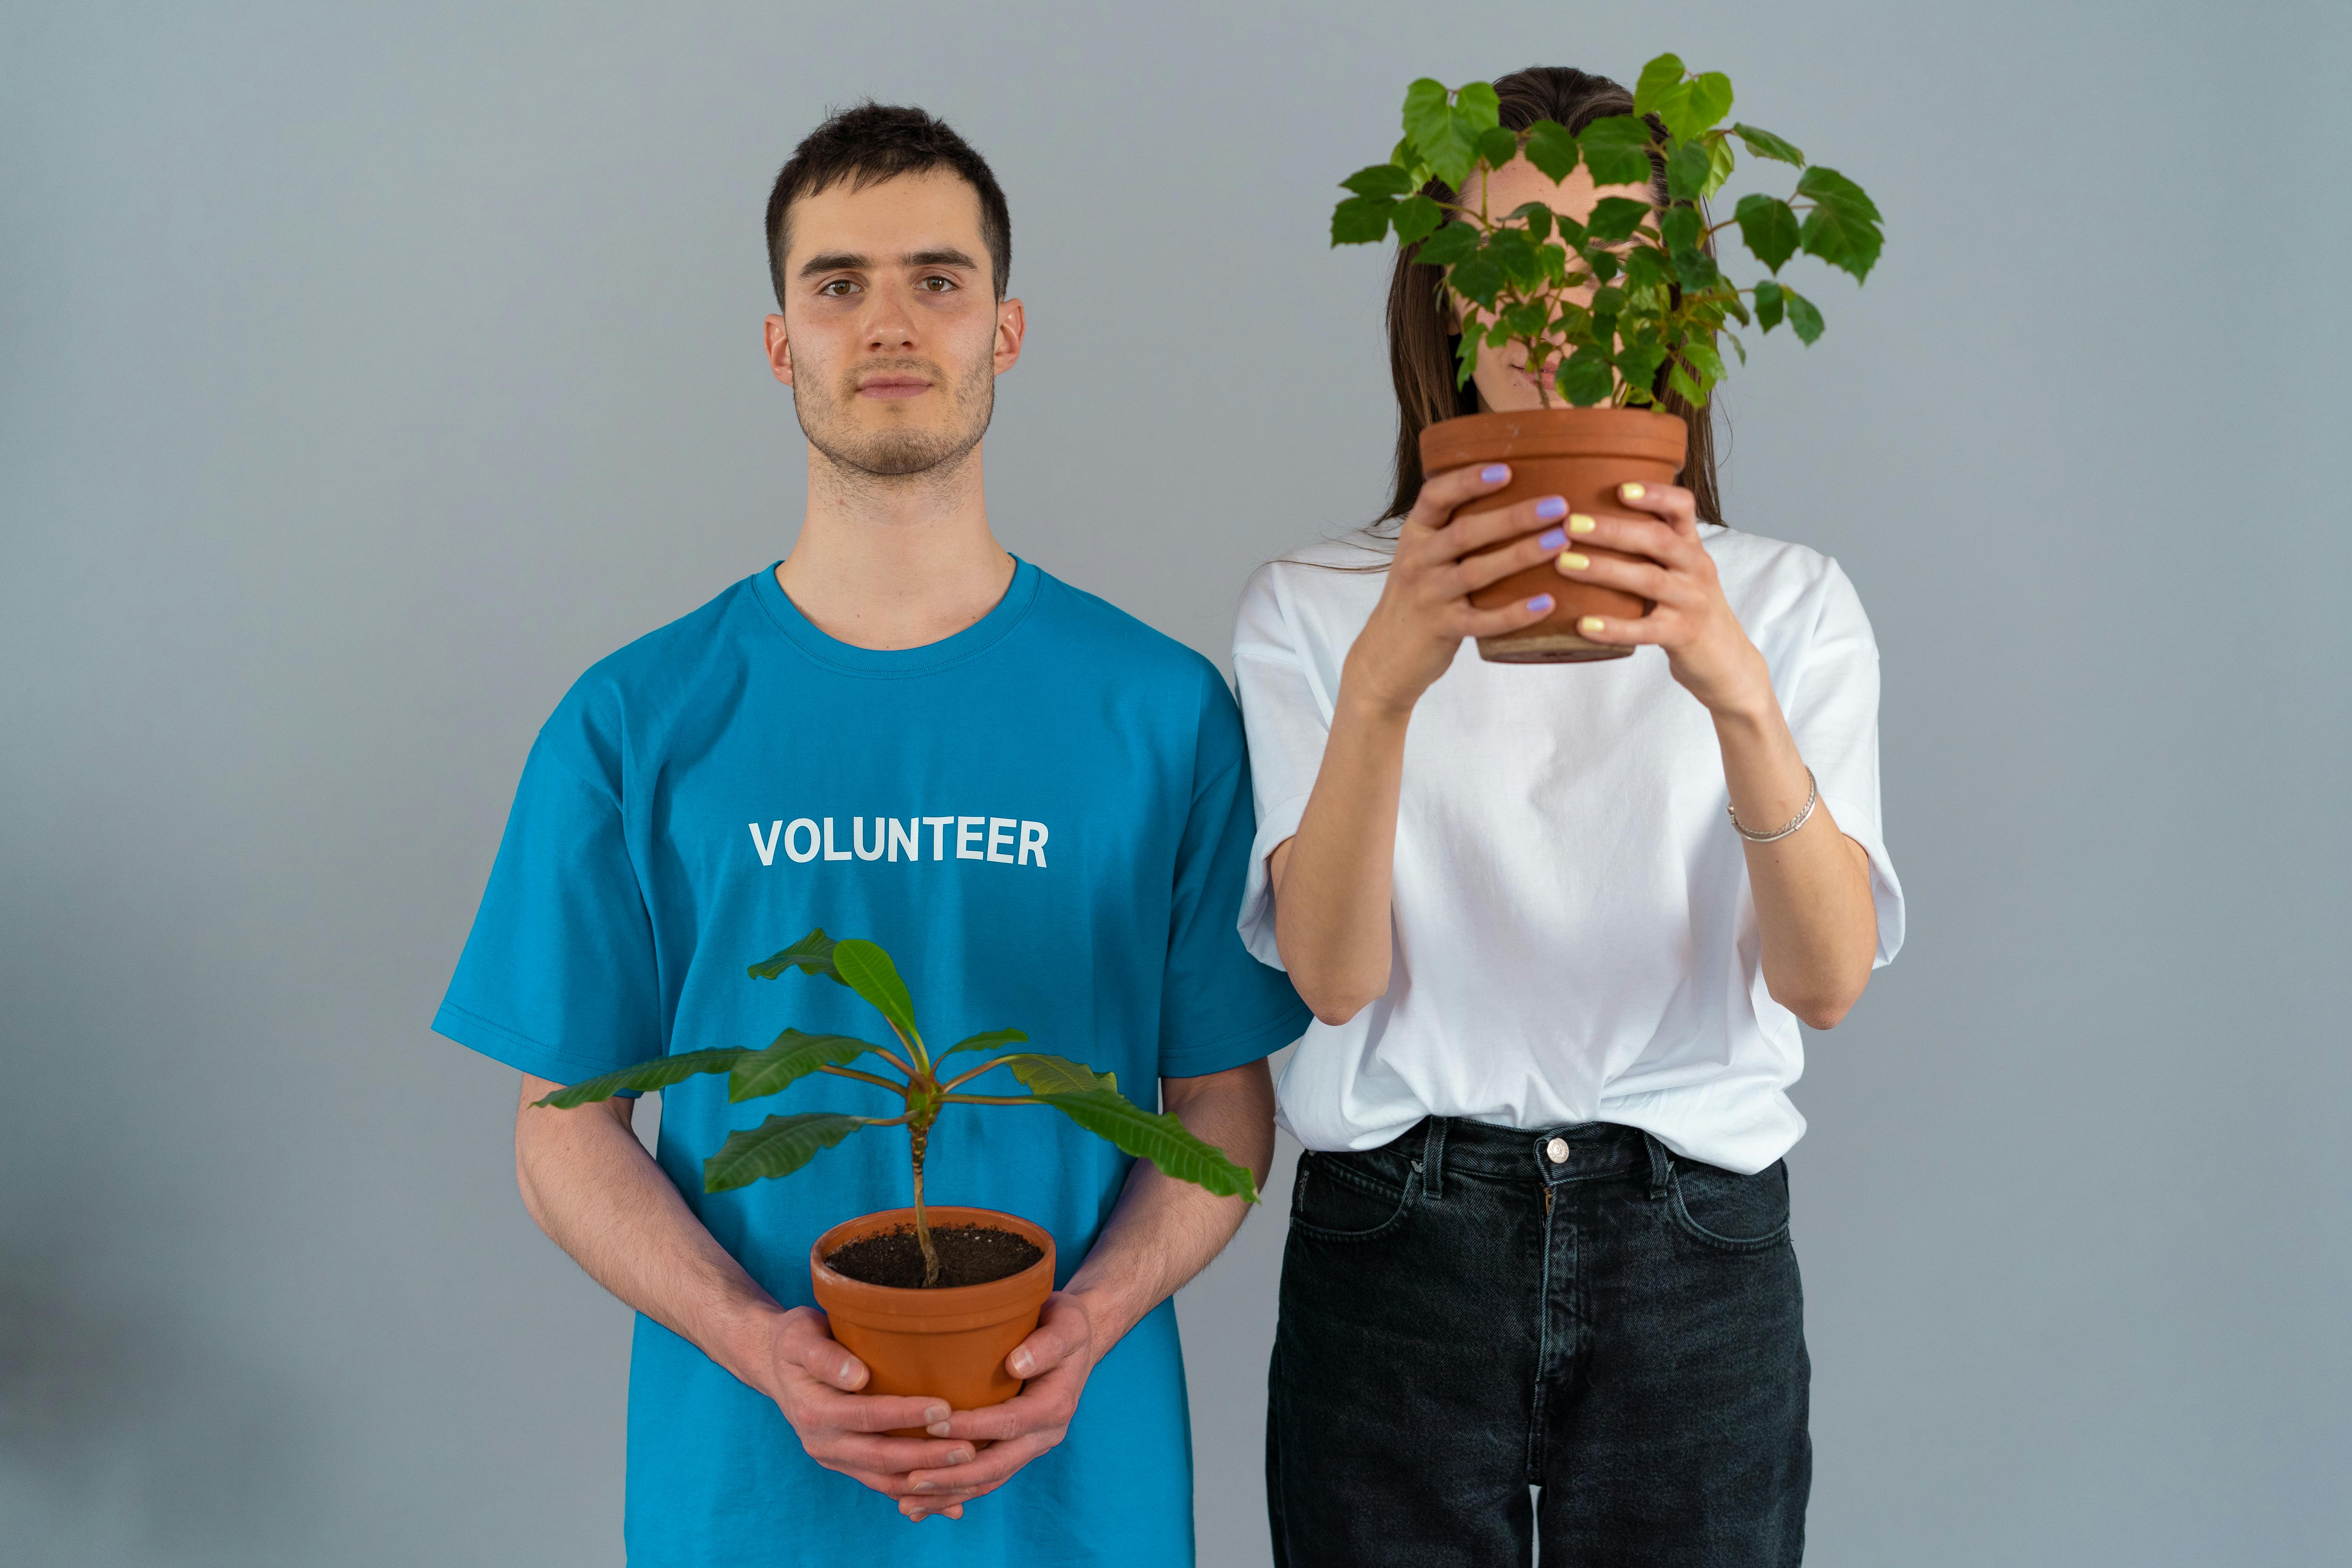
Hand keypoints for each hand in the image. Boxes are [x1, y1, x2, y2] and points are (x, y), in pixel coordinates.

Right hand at [749, 1305, 979, 1519]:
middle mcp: (823, 1443)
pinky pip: (884, 1485)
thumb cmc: (795, 1343)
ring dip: (928, 1482)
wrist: (775, 1366)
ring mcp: (835, 1459)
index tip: (944, 1408)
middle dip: (927, 1456)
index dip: (905, 1415)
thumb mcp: (801, 1336)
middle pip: (881, 1457)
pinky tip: (952, 1503)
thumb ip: (826, 1357)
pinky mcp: (847, 1464)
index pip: (866, 1416)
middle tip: (969, 1449)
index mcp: (814, 1412)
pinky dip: (917, 1495)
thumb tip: (858, 1377)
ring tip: (969, 1473)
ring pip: (885, 1480)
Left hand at [897, 1291, 1102, 1520]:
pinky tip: (923, 1505)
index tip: (934, 1425)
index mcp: (1054, 1407)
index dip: (971, 1427)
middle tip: (910, 1480)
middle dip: (952, 1476)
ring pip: (989, 1480)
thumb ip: (1046, 1345)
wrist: (1078, 1341)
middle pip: (996, 1465)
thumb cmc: (1066, 1326)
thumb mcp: (1066, 1325)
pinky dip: (955, 1493)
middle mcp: (1045, 1435)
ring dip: (948, 1493)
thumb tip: (1016, 1363)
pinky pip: (987, 1478)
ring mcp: (1031, 1447)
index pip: (1008, 1423)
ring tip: (908, 1503)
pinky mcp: (1017, 1451)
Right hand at [1345, 462, 1577, 714]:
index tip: (1507, 470)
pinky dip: (1516, 613)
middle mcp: (1418, 561)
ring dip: (1521, 555)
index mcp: (1415, 534)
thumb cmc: (1418, 597)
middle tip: (1558, 507)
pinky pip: (1483, 621)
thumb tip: (1515, 495)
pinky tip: (1546, 603)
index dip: (1468, 480)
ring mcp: (1428, 596)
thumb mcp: (1425, 556)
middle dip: (1514, 517)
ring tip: (1561, 542)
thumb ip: (1455, 529)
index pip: (1435, 496)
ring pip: (1477, 572)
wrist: (1385, 654)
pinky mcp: (1443, 629)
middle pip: (1465, 533)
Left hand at [1553, 481, 1773, 716]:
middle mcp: (1696, 568)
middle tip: (1569, 524)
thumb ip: (1648, 547)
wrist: (1725, 660)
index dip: (1655, 494)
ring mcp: (1692, 601)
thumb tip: (1588, 518)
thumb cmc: (1687, 608)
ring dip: (1603, 569)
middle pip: (1657, 539)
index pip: (1682, 507)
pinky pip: (1645, 630)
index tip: (1619, 488)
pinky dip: (1613, 627)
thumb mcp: (1677, 570)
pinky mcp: (1683, 635)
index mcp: (1690, 546)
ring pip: (1648, 579)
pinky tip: (1583, 625)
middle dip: (1611, 529)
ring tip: (1564, 563)